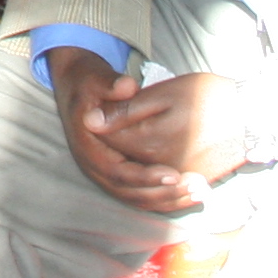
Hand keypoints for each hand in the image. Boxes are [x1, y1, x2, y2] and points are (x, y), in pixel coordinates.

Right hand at [47, 48, 239, 214]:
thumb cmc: (89, 82)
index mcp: (87, 147)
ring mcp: (105, 174)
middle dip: (164, 193)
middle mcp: (94, 166)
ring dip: (168, 199)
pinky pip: (141, 195)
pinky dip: (164, 198)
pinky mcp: (118, 175)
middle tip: (197, 187)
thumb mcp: (96, 78)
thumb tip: (127, 87)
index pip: (117, 172)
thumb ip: (112, 84)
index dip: (145, 177)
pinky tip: (189, 194)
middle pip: (129, 192)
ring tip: (200, 192)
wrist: (77, 88)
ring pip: (137, 198)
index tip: (174, 174)